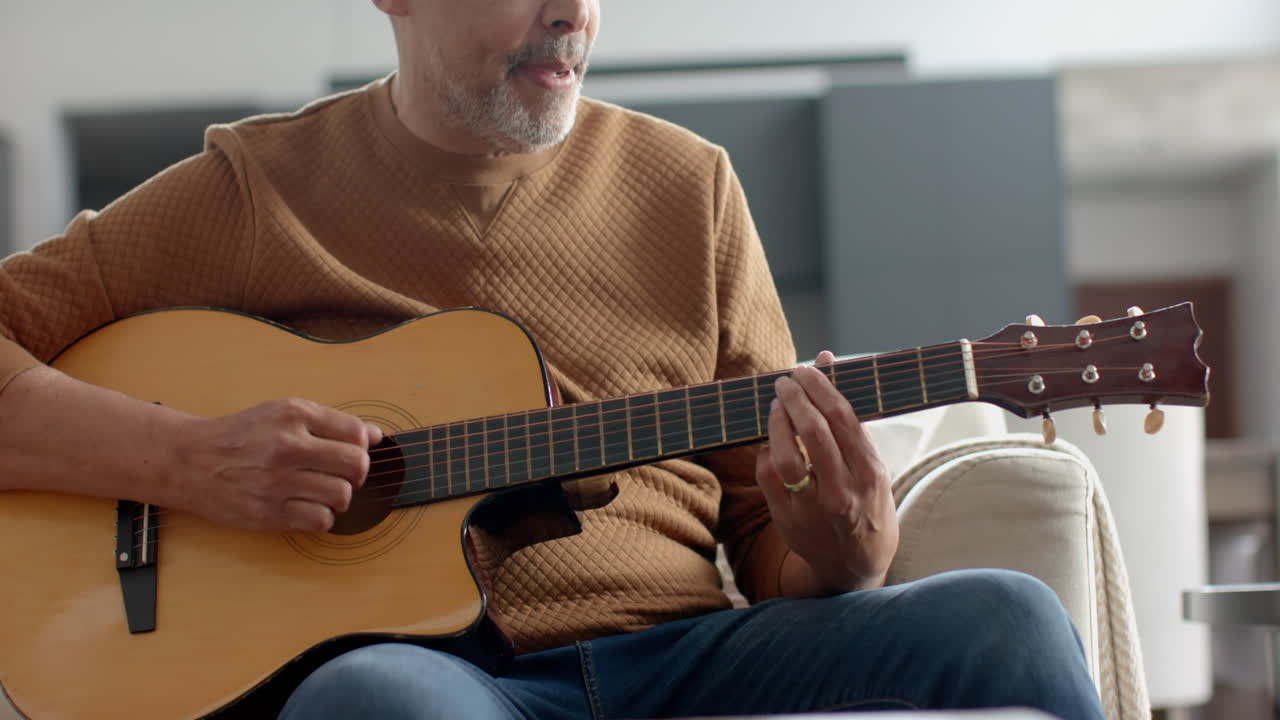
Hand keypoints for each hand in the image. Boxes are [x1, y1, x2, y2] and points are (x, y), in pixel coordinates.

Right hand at [172, 398, 382, 531]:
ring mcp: (278, 481)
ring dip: (339, 497)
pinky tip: (308, 507)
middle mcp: (288, 446)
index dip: (362, 446)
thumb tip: (376, 436)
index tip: (351, 451)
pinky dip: (322, 517)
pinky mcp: (269, 512)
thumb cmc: (243, 435)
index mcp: (295, 416)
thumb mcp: (284, 413)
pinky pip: (320, 520)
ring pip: (342, 495)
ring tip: (322, 491)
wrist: (191, 460)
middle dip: (357, 473)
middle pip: (356, 465)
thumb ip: (331, 422)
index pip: (357, 433)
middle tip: (343, 474)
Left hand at [755, 351, 898, 593]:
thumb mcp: (873, 469)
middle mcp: (843, 491)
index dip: (821, 387)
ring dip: (777, 422)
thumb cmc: (867, 506)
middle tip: (785, 382)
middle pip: (813, 432)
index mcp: (870, 473)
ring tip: (776, 406)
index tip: (807, 370)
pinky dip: (766, 452)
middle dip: (795, 398)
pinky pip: (768, 477)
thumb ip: (850, 423)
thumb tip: (827, 361)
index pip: (843, 418)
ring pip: (786, 455)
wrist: (854, 567)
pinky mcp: (788, 520)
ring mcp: (814, 508)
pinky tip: (770, 442)